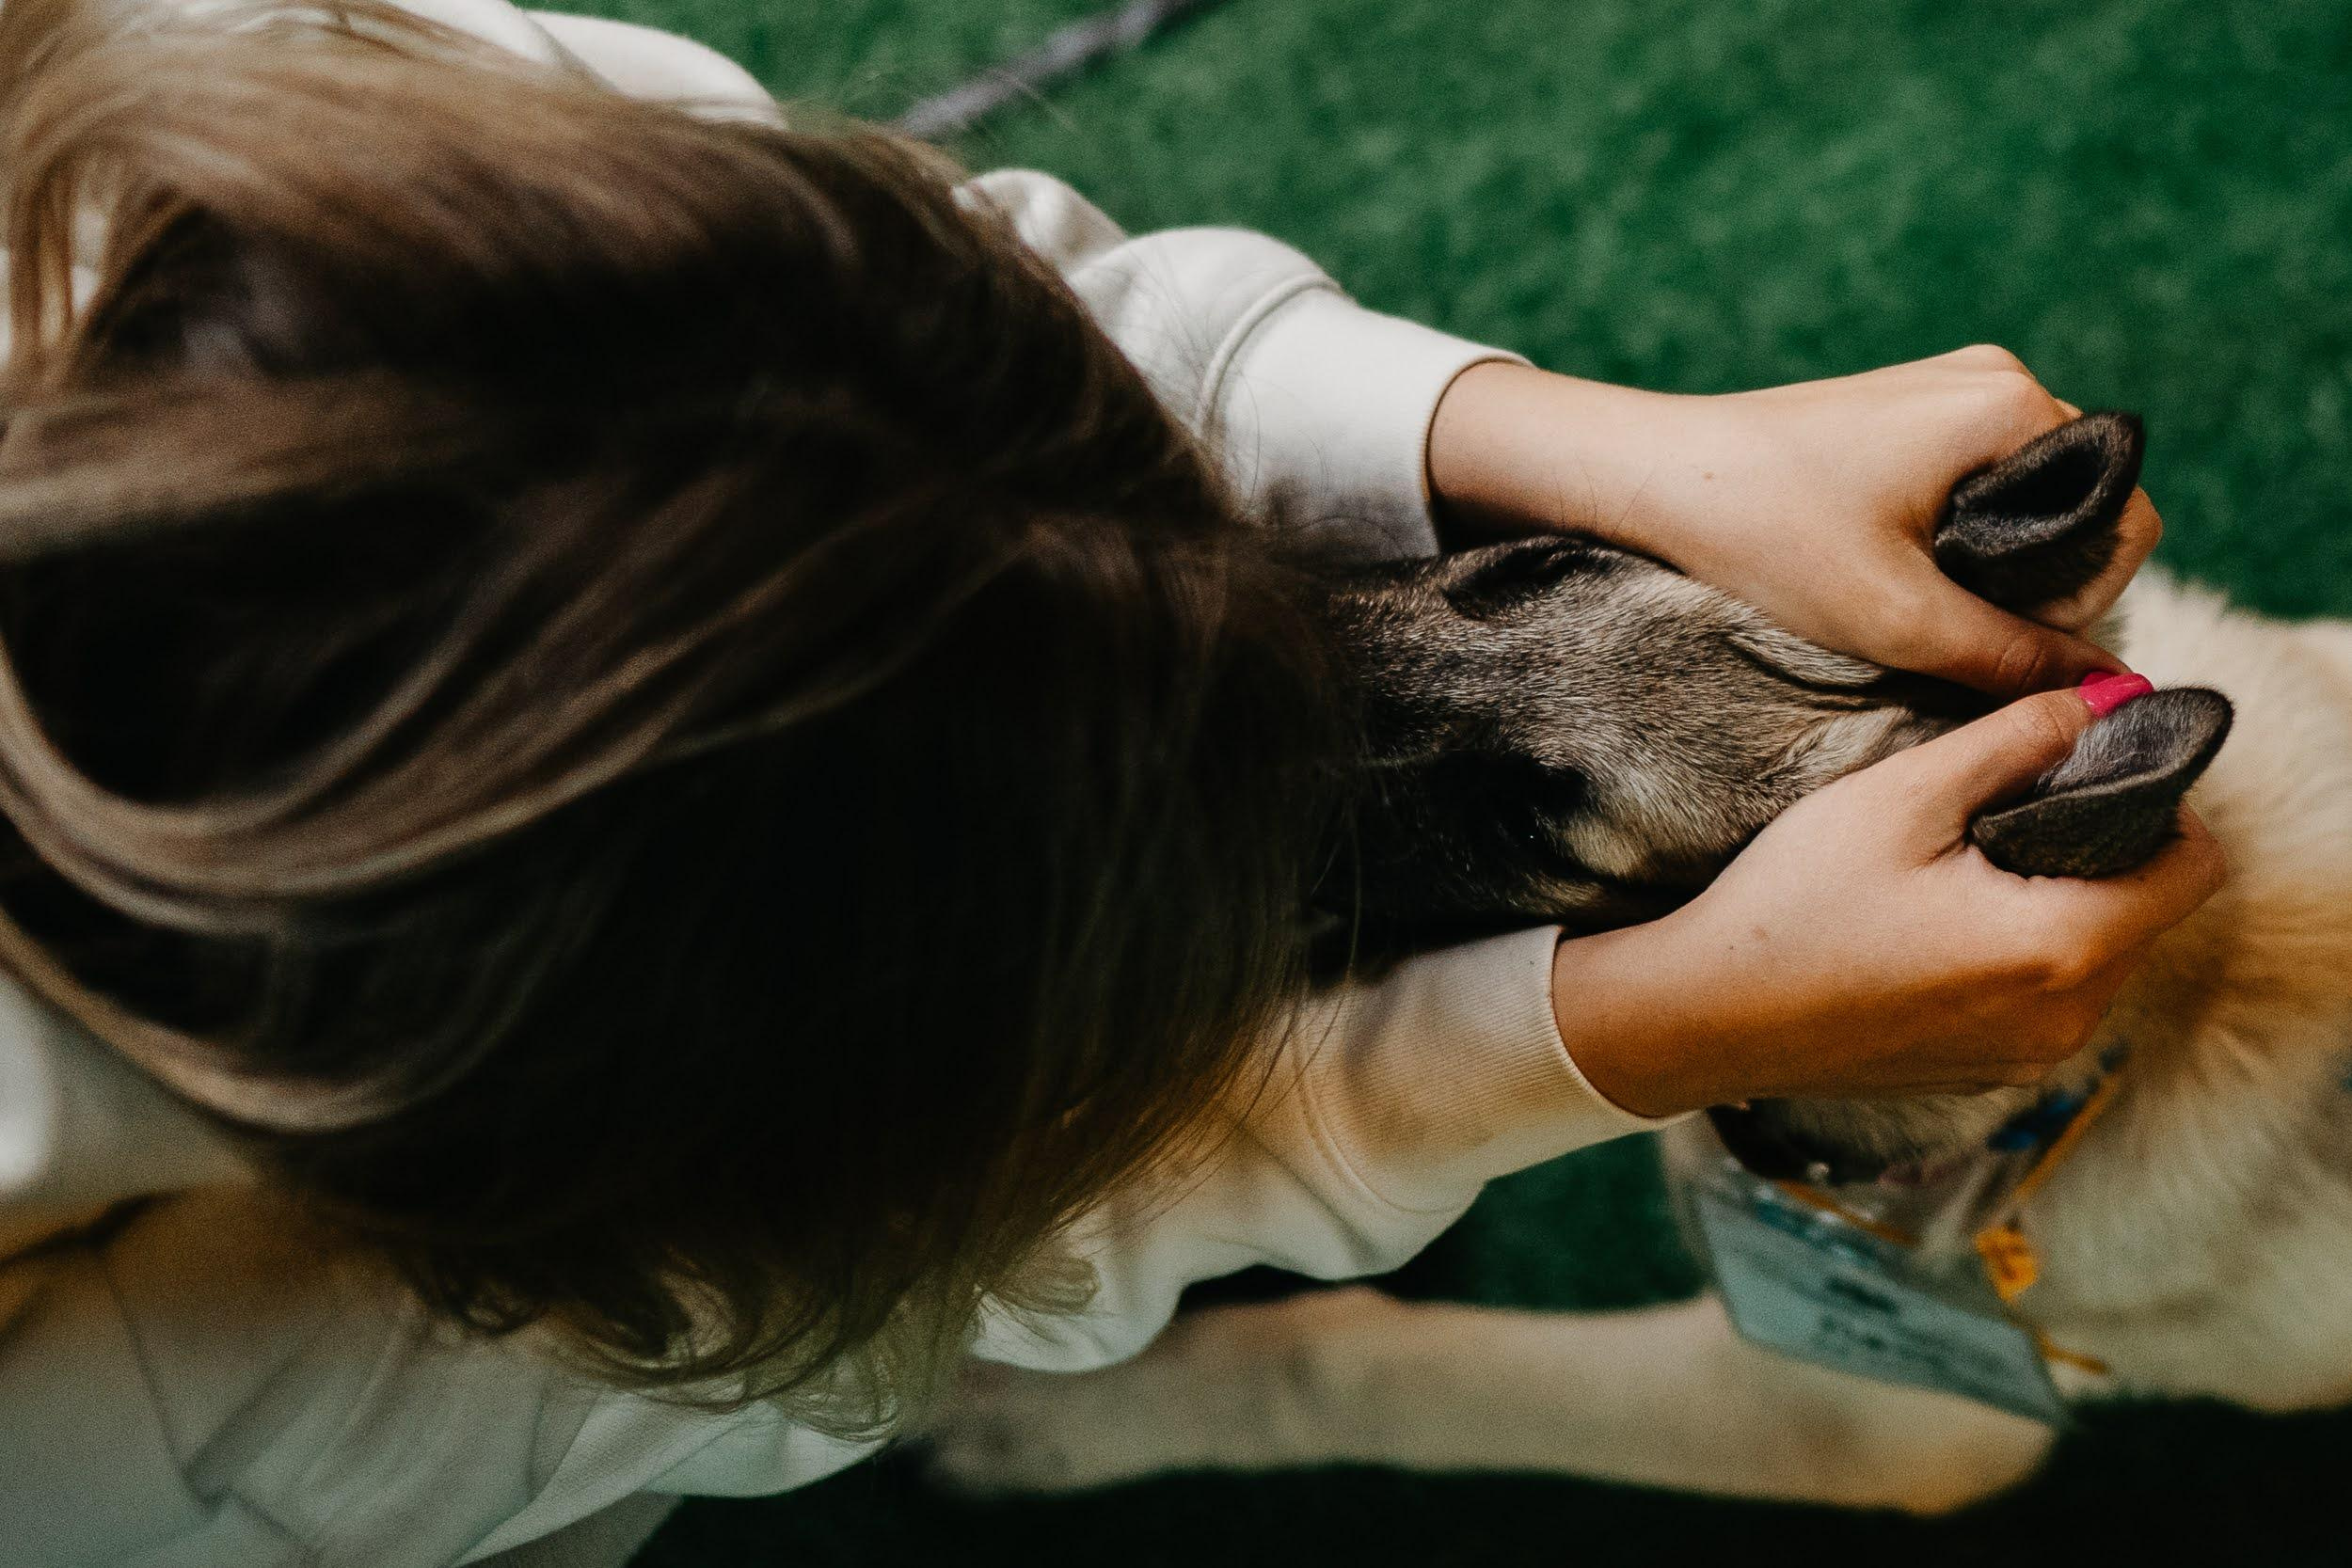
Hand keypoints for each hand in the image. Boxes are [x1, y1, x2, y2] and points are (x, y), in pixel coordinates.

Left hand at [1427, 348, 2164, 696]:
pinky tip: (1886, 571)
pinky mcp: (1907, 409)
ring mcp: (1951, 387)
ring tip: (1909, 604)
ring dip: (1990, 567)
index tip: (1996, 641)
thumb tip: (2109, 691)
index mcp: (2013, 405)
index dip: (2081, 602)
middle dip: (2035, 585)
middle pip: (2083, 509)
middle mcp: (1998, 378)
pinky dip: (1952, 538)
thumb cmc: (1763, 535)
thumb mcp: (1897, 618)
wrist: (1648, 475)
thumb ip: (2013, 657)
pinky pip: (1977, 483)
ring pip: (2027, 502)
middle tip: (1948, 633)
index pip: (2124, 519)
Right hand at [1550, 686, 2225, 1117]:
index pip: (2196, 867)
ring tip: (1965, 868)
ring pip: (2097, 958)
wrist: (1701, 1015)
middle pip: (2148, 912)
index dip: (2160, 802)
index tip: (2087, 770)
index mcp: (2063, 947)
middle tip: (2009, 808)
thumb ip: (2016, 738)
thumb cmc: (1793, 903)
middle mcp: (2066, 1020)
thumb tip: (2104, 695)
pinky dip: (2018, 955)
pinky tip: (1935, 926)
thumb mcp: (1902, 795)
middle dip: (2102, 852)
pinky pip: (2045, 1000)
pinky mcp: (1985, 1076)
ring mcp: (2026, 1059)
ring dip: (2059, 904)